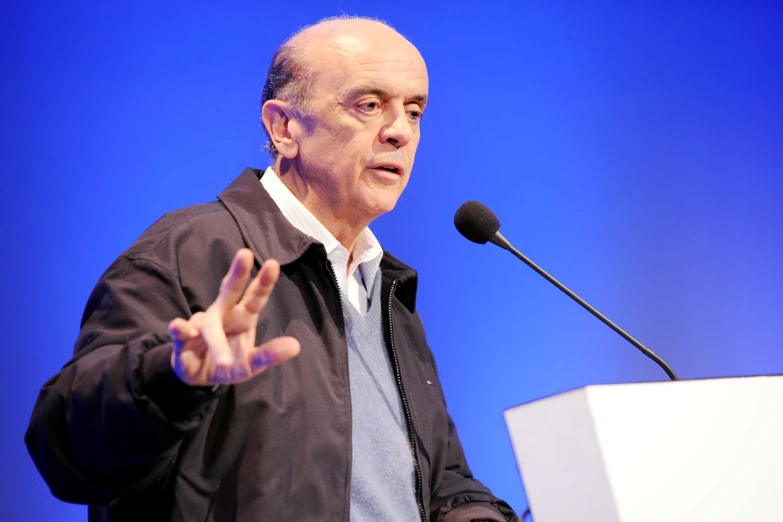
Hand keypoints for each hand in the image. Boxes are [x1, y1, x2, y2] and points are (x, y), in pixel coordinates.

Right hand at [168, 248, 300, 385]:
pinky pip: (181, 332)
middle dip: (237, 274)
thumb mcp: (253, 363)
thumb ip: (271, 354)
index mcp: (243, 317)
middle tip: (245, 253)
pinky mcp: (183, 340)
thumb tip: (296, 346)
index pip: (256, 297)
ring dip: (214, 336)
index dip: (264, 283)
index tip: (274, 264)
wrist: (198, 375)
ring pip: (208, 324)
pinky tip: (179, 327)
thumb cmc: (230, 362)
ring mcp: (202, 325)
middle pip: (230, 291)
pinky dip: (180, 329)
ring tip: (225, 360)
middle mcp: (223, 315)